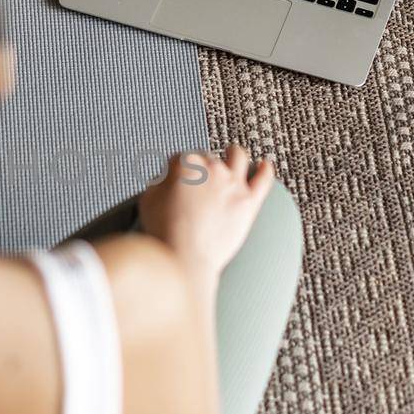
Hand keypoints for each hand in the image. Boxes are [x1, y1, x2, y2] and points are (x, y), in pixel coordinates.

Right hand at [137, 145, 275, 286]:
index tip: (174, 183)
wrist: (184, 258)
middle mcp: (211, 168)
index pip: (180, 159)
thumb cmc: (164, 233)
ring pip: (238, 156)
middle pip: (207, 159)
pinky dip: (265, 170)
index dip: (176, 172)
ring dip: (233, 154)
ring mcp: (233, 183)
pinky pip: (263, 179)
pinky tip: (265, 166)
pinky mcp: (249, 201)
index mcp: (185, 164)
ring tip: (232, 155)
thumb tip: (167, 179)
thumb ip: (159, 182)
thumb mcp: (148, 200)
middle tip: (197, 185)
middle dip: (202, 168)